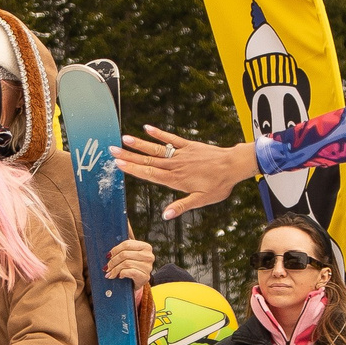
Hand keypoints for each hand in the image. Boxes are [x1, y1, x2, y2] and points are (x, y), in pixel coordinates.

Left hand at [106, 238, 154, 290]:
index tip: (108, 256)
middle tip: (106, 267)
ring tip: (110, 273)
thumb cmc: (132, 265)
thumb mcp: (130, 254)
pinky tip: (118, 276)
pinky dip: (121, 273)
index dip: (115, 250)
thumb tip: (116, 231)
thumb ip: (125, 245)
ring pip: (126, 263)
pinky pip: (130, 272)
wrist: (139, 281)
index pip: (127, 244)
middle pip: (125, 254)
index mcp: (146, 246)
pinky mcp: (145, 276)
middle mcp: (149, 255)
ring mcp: (148, 266)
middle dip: (113, 261)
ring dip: (115, 269)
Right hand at [115, 127, 257, 218]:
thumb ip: (182, 206)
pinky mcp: (188, 145)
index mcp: (175, 179)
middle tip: (112, 150)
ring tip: (124, 138)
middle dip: (129, 155)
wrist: (233, 165)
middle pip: (147, 160)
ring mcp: (180, 154)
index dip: (132, 168)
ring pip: (156, 148)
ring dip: (139, 144)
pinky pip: (171, 138)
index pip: (149, 173)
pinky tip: (147, 128)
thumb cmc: (219, 185)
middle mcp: (175, 165)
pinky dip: (159, 133)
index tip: (118, 164)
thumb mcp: (201, 200)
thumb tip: (165, 216)